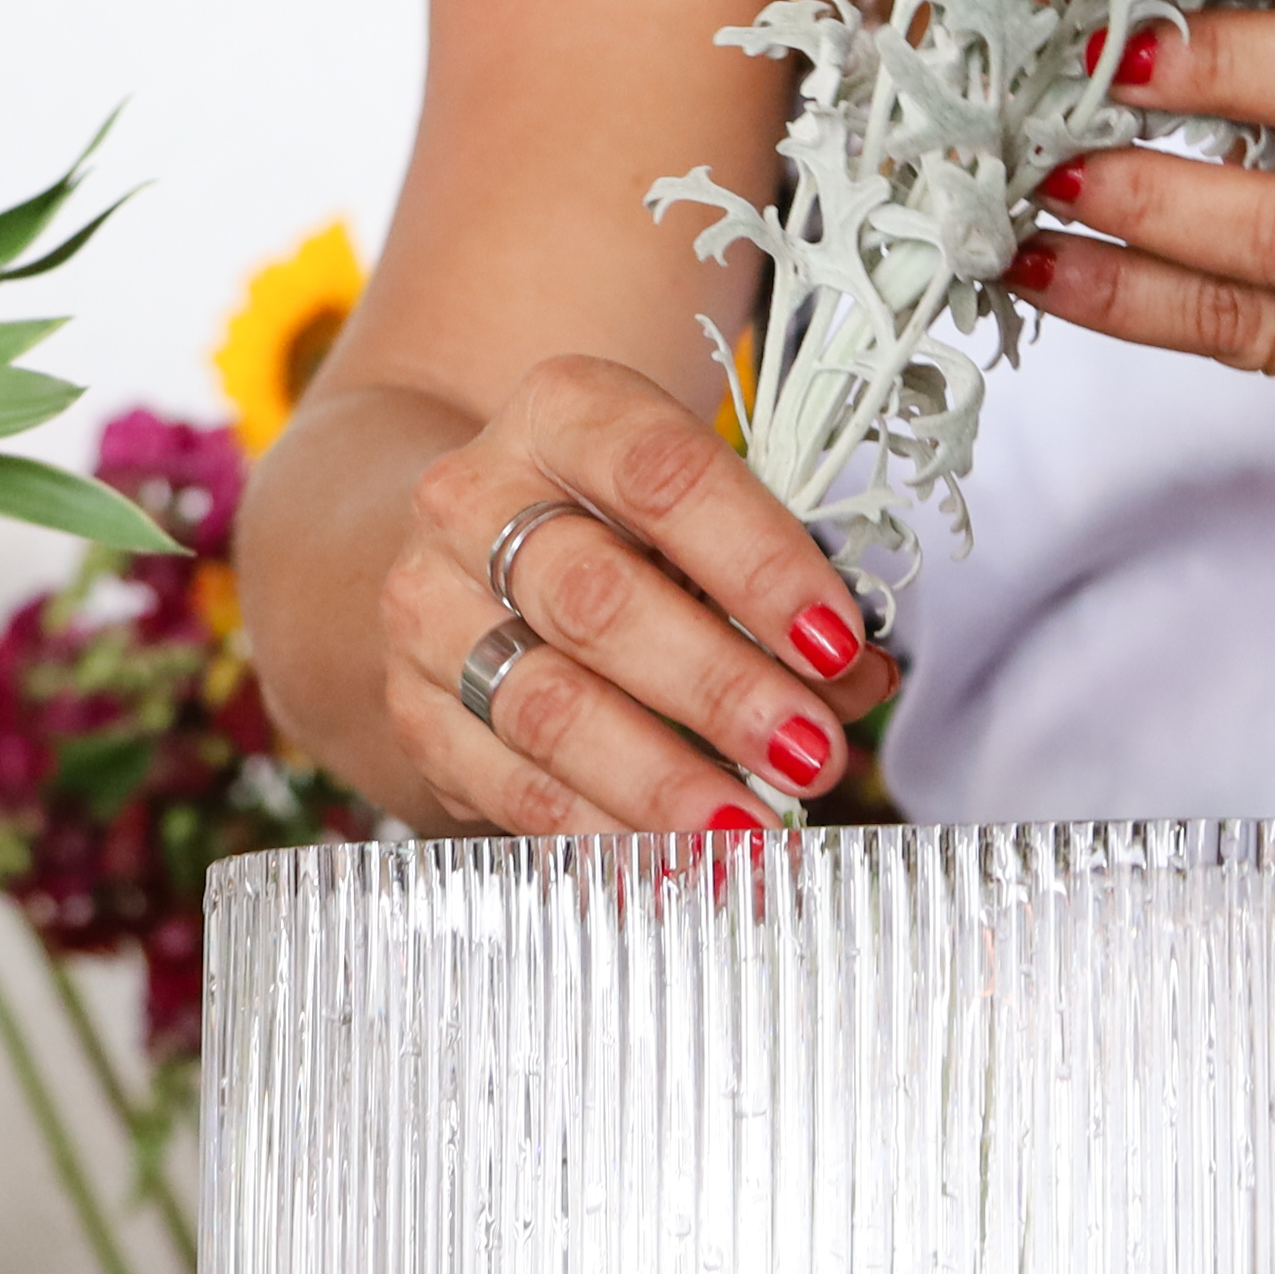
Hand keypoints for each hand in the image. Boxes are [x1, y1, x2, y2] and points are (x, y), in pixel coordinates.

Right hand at [374, 353, 896, 835]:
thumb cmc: (623, 527)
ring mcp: (431, 609)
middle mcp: (474, 500)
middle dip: (717, 688)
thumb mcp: (704, 516)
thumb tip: (859, 678)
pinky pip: (511, 785)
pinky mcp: (414, 710)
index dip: (758, 561)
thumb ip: (785, 587)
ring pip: (548, 705)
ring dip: (663, 779)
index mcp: (564, 414)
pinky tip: (675, 860)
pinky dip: (602, 831)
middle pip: (597, 600)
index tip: (837, 641)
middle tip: (811, 754)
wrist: (464, 548)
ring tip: (753, 828)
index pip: (662, 475)